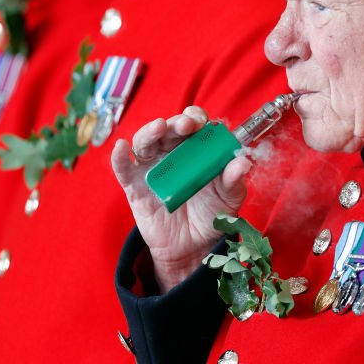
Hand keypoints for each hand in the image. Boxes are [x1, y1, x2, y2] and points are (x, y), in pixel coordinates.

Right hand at [111, 106, 252, 292]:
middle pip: (169, 129)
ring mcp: (152, 168)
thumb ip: (234, 180)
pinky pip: (124, 169)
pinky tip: (121, 147)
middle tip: (186, 125)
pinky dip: (119, 157)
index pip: (194, 124)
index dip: (196, 117)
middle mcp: (172, 153)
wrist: (194, 246)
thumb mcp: (229, 197)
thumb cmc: (212, 213)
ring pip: (145, 142)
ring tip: (158, 128)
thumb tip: (243, 162)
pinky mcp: (135, 187)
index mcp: (196, 149)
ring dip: (150, 132)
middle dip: (177, 122)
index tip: (203, 122)